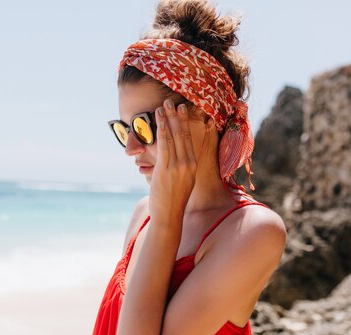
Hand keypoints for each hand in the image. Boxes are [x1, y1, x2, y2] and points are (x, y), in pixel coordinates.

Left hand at [149, 99, 196, 222]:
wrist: (169, 216)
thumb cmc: (172, 201)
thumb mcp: (182, 182)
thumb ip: (180, 168)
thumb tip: (171, 159)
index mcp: (193, 165)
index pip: (190, 139)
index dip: (185, 123)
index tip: (182, 110)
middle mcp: (188, 163)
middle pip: (183, 134)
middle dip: (177, 116)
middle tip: (172, 102)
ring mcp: (178, 165)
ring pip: (174, 136)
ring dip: (168, 118)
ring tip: (163, 105)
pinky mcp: (167, 168)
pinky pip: (164, 144)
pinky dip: (161, 129)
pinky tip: (158, 119)